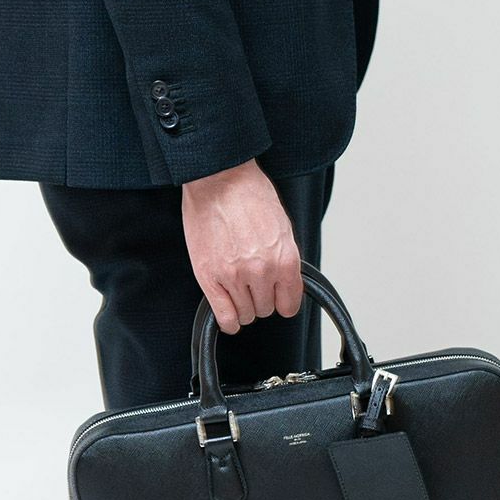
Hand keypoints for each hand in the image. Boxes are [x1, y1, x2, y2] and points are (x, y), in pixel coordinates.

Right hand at [181, 159, 303, 333]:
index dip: (282, 301)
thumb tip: (284, 283)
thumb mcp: (282, 226)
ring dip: (244, 306)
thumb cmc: (249, 194)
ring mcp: (234, 276)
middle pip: (266, 309)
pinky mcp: (210, 277)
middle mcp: (262, 271)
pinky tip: (230, 315)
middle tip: (253, 283)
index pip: (290, 304)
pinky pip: (225, 316)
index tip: (276, 296)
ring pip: (246, 314)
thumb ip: (284, 259)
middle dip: (261, 298)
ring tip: (239, 289)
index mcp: (285, 259)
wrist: (218, 178)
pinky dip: (229, 320)